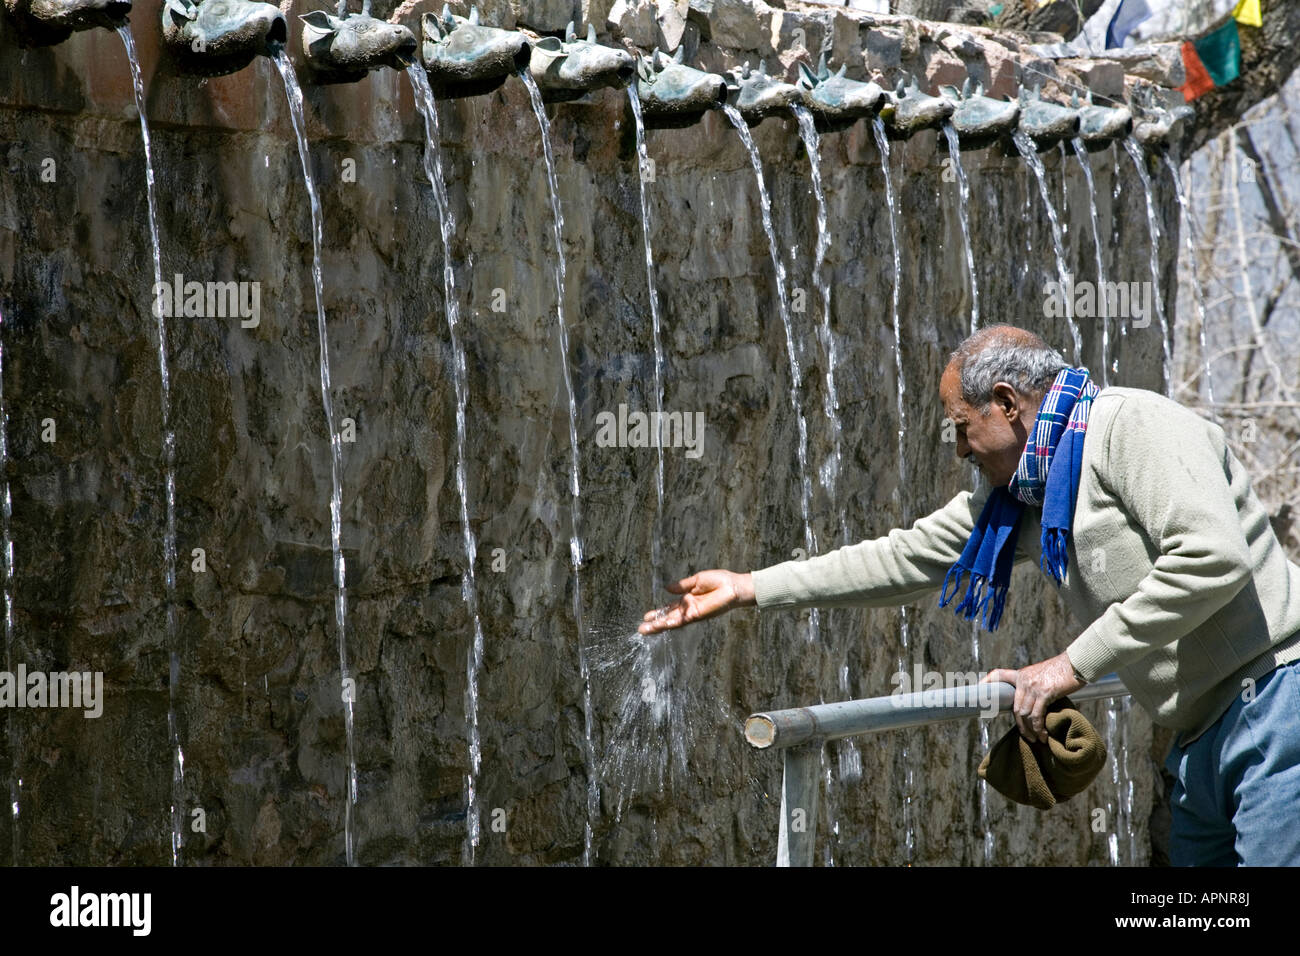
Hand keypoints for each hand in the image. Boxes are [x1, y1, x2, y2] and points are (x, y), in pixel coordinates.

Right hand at [639, 570, 754, 633]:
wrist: (734, 586)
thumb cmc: (720, 581)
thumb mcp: (697, 580)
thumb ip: (682, 585)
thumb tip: (666, 588)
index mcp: (687, 599)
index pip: (669, 608)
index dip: (658, 613)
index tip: (646, 617)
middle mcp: (688, 608)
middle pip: (668, 618)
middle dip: (655, 624)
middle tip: (641, 629)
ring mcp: (693, 613)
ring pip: (672, 622)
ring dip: (659, 626)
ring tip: (646, 630)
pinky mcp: (698, 614)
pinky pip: (682, 619)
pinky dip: (671, 622)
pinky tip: (661, 624)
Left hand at [981, 652, 1084, 743]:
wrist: (1077, 663)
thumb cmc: (1064, 671)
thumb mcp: (1043, 674)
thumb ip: (1034, 685)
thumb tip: (1034, 701)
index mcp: (1022, 674)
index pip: (998, 674)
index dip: (986, 683)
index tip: (977, 689)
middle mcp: (1024, 679)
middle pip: (1015, 707)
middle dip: (1020, 725)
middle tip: (1027, 737)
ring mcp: (1033, 686)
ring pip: (1023, 714)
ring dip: (1030, 730)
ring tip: (1037, 740)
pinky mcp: (1044, 692)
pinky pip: (1036, 715)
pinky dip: (1038, 728)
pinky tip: (1044, 735)